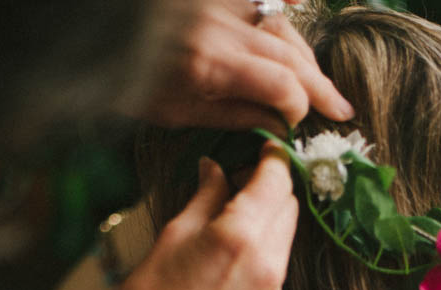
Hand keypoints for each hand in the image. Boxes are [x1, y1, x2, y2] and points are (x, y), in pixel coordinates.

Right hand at [90, 144, 297, 289]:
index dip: (270, 154)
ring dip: (269, 211)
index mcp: (241, 236)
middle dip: (270, 181)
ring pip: (287, 230)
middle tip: (237, 175)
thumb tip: (217, 169)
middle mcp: (267, 261)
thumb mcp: (172, 236)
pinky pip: (279, 258)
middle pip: (288, 202)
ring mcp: (273, 287)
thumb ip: (204, 197)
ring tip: (231, 210)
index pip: (276, 176)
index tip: (258, 143)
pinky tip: (233, 243)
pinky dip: (266, 240)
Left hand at [141, 0, 354, 130]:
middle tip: (343, 111)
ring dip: (305, 56)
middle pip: (289, 54)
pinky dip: (286, 6)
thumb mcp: (178, 112)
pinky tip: (304, 4)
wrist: (97, 35)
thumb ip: (232, 114)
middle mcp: (222, 28)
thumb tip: (278, 124)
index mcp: (212, 65)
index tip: (299, 125)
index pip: (280, 84)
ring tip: (319, 83)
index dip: (300, 107)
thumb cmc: (131, 81)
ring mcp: (221, 7)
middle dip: (320, 86)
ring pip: (281, 26)